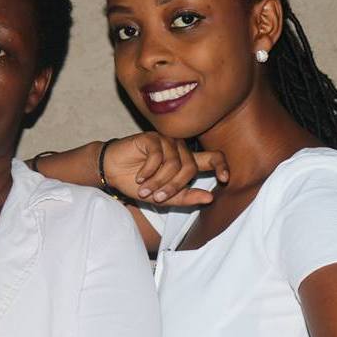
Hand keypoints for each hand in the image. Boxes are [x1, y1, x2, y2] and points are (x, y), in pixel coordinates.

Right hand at [103, 133, 228, 206]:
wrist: (112, 172)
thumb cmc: (138, 183)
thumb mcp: (164, 197)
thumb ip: (186, 198)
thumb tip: (210, 198)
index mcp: (187, 162)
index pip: (213, 158)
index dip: (222, 166)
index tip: (224, 179)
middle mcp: (180, 149)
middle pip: (190, 168)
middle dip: (174, 186)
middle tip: (158, 197)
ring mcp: (166, 141)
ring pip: (174, 163)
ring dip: (158, 181)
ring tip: (145, 189)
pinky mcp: (152, 137)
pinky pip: (158, 155)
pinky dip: (148, 170)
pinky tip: (139, 176)